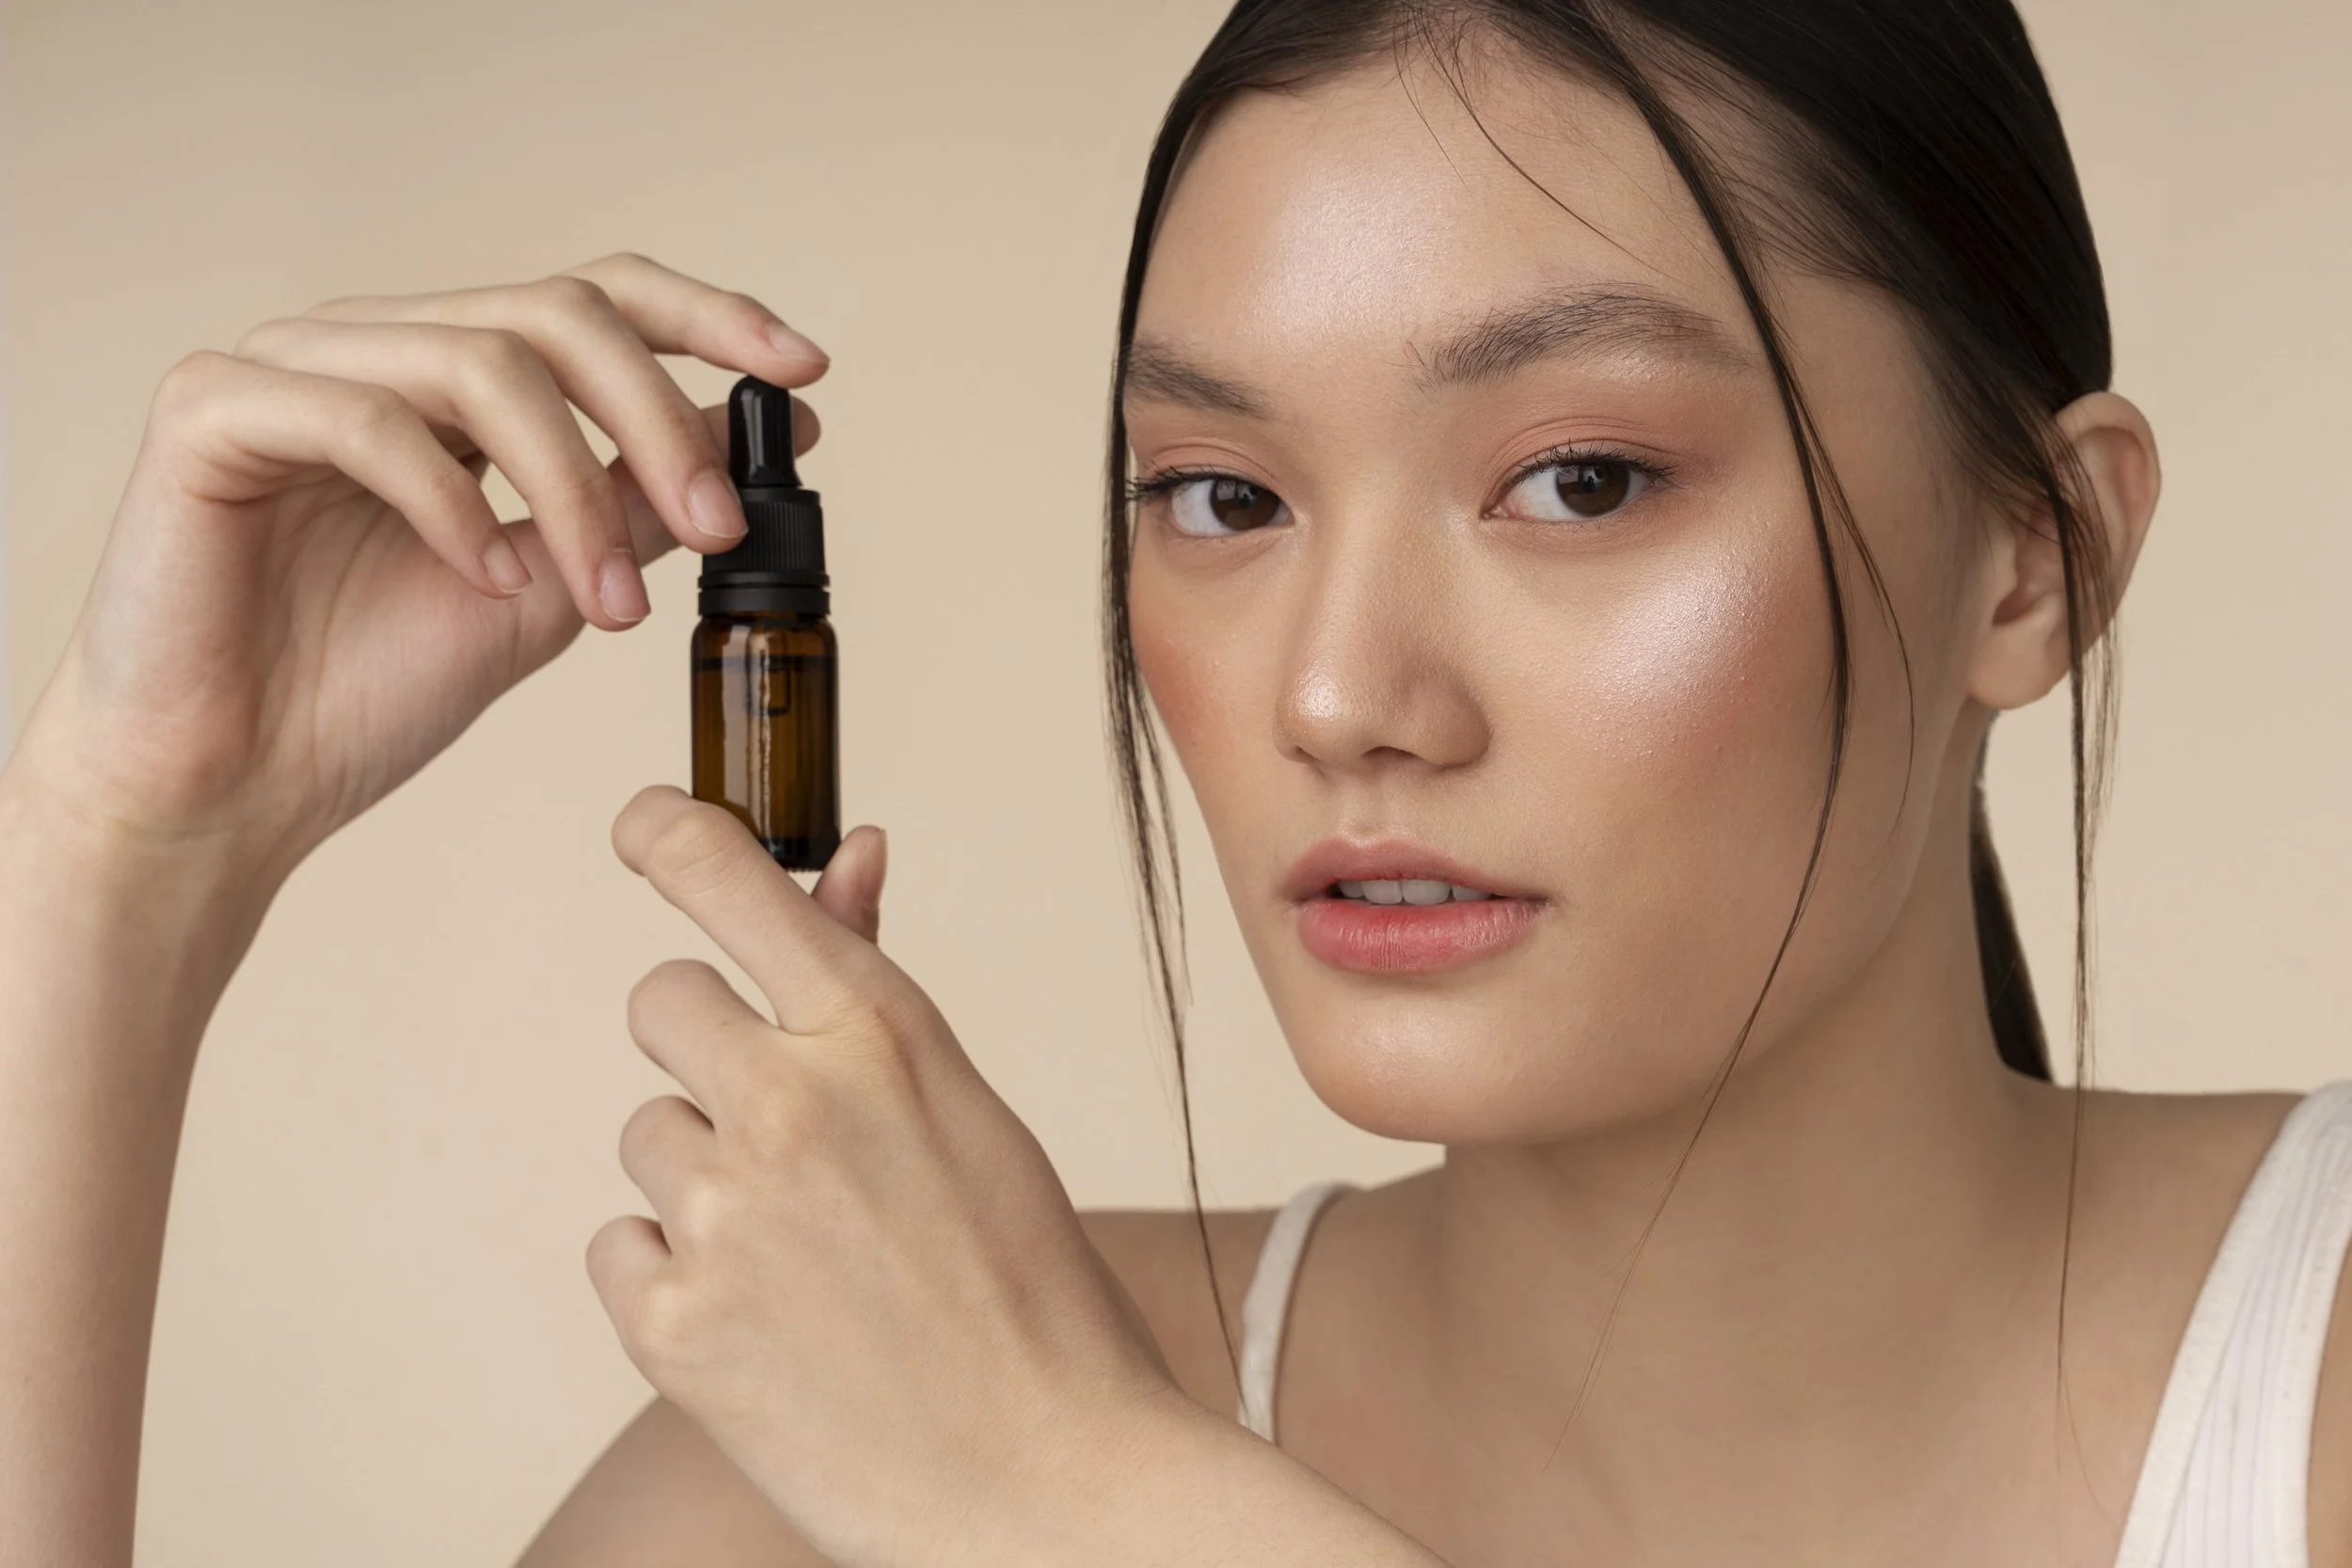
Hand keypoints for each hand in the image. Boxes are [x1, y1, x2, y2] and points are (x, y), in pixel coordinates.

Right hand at [8, 254, 825, 880]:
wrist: (228, 787)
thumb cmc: (364, 691)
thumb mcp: (549, 592)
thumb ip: (638, 508)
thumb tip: (765, 438)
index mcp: (449, 376)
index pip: (592, 299)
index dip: (707, 316)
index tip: (804, 372)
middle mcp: (375, 347)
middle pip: (556, 316)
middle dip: (661, 422)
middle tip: (720, 531)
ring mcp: (288, 365)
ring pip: (479, 364)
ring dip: (577, 488)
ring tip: (611, 604)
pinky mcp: (211, 409)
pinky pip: (364, 420)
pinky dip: (450, 503)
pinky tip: (484, 583)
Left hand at [589, 787, 1183, 1567]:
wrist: (1055, 1483)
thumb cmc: (1036, 1297)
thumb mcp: (973, 1113)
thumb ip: (878, 986)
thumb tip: (848, 855)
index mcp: (882, 1034)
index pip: (730, 880)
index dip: (670, 835)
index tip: (643, 827)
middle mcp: (790, 1101)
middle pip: (660, 1002)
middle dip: (708, 1052)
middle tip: (786, 1137)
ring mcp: (721, 1213)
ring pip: (647, 1134)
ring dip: (702, 1180)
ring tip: (810, 1261)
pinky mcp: (670, 1322)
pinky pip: (620, 1247)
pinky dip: (675, 1281)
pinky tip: (769, 1323)